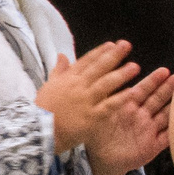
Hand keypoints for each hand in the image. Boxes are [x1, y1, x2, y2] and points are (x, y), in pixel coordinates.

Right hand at [34, 39, 141, 154]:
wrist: (38, 130)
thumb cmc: (43, 109)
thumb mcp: (48, 85)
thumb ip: (58, 70)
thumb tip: (62, 55)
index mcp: (67, 79)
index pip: (86, 61)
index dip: (100, 52)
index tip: (112, 44)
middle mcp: (78, 87)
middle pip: (98, 68)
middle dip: (113, 56)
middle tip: (126, 45)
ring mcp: (85, 101)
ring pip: (105, 85)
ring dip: (120, 75)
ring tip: (134, 66)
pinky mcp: (91, 117)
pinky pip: (108, 106)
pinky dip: (119, 98)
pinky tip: (131, 92)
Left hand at [87, 66, 173, 174]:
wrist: (100, 159)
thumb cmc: (98, 134)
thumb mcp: (99, 114)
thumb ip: (106, 99)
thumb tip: (108, 78)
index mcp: (128, 106)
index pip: (142, 90)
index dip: (153, 81)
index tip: (164, 70)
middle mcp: (142, 116)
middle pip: (158, 99)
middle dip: (169, 88)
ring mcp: (149, 130)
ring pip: (166, 115)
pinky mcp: (153, 146)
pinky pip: (167, 138)